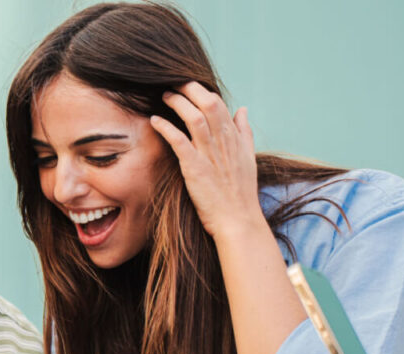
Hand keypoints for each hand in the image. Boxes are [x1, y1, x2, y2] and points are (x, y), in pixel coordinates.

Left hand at [149, 81, 260, 239]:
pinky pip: (179, 141)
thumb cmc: (241, 193)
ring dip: (177, 102)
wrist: (238, 220)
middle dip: (189, 88)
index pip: (219, 104)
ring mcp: (209, 154)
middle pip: (207, 103)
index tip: (187, 86)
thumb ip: (244, 132)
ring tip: (163, 96)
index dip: (201, 91)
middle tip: (172, 82)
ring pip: (194, 117)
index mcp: (235, 138)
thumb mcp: (248, 158)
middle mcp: (223, 142)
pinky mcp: (195, 168)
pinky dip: (166, 127)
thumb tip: (243, 109)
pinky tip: (155, 120)